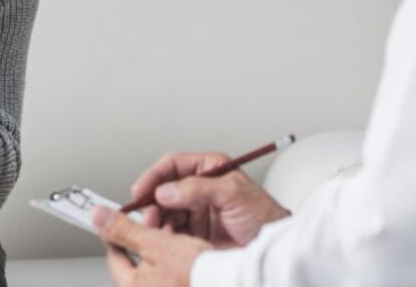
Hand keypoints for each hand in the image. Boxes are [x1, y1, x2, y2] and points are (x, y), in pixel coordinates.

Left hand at [93, 206, 210, 286]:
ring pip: (157, 264)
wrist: (234, 283)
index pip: (114, 255)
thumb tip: (98, 217)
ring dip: (164, 245)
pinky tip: (190, 248)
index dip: (118, 231)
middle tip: (156, 221)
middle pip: (138, 260)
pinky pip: (173, 272)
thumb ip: (124, 230)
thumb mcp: (155, 244)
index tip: (121, 217)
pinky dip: (177, 258)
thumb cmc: (198, 274)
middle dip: (147, 236)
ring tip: (177, 232)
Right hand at [131, 152, 289, 247]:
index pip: (173, 166)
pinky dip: (166, 236)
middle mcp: (201, 188)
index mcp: (210, 169)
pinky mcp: (196, 233)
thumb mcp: (233, 195)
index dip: (154, 176)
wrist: (274, 249)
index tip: (140, 190)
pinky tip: (167, 240)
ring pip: (166, 212)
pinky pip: (173, 231)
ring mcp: (198, 211)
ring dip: (158, 221)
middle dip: (153, 203)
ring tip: (158, 230)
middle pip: (165, 190)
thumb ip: (199, 189)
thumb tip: (167, 190)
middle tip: (148, 217)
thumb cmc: (265, 217)